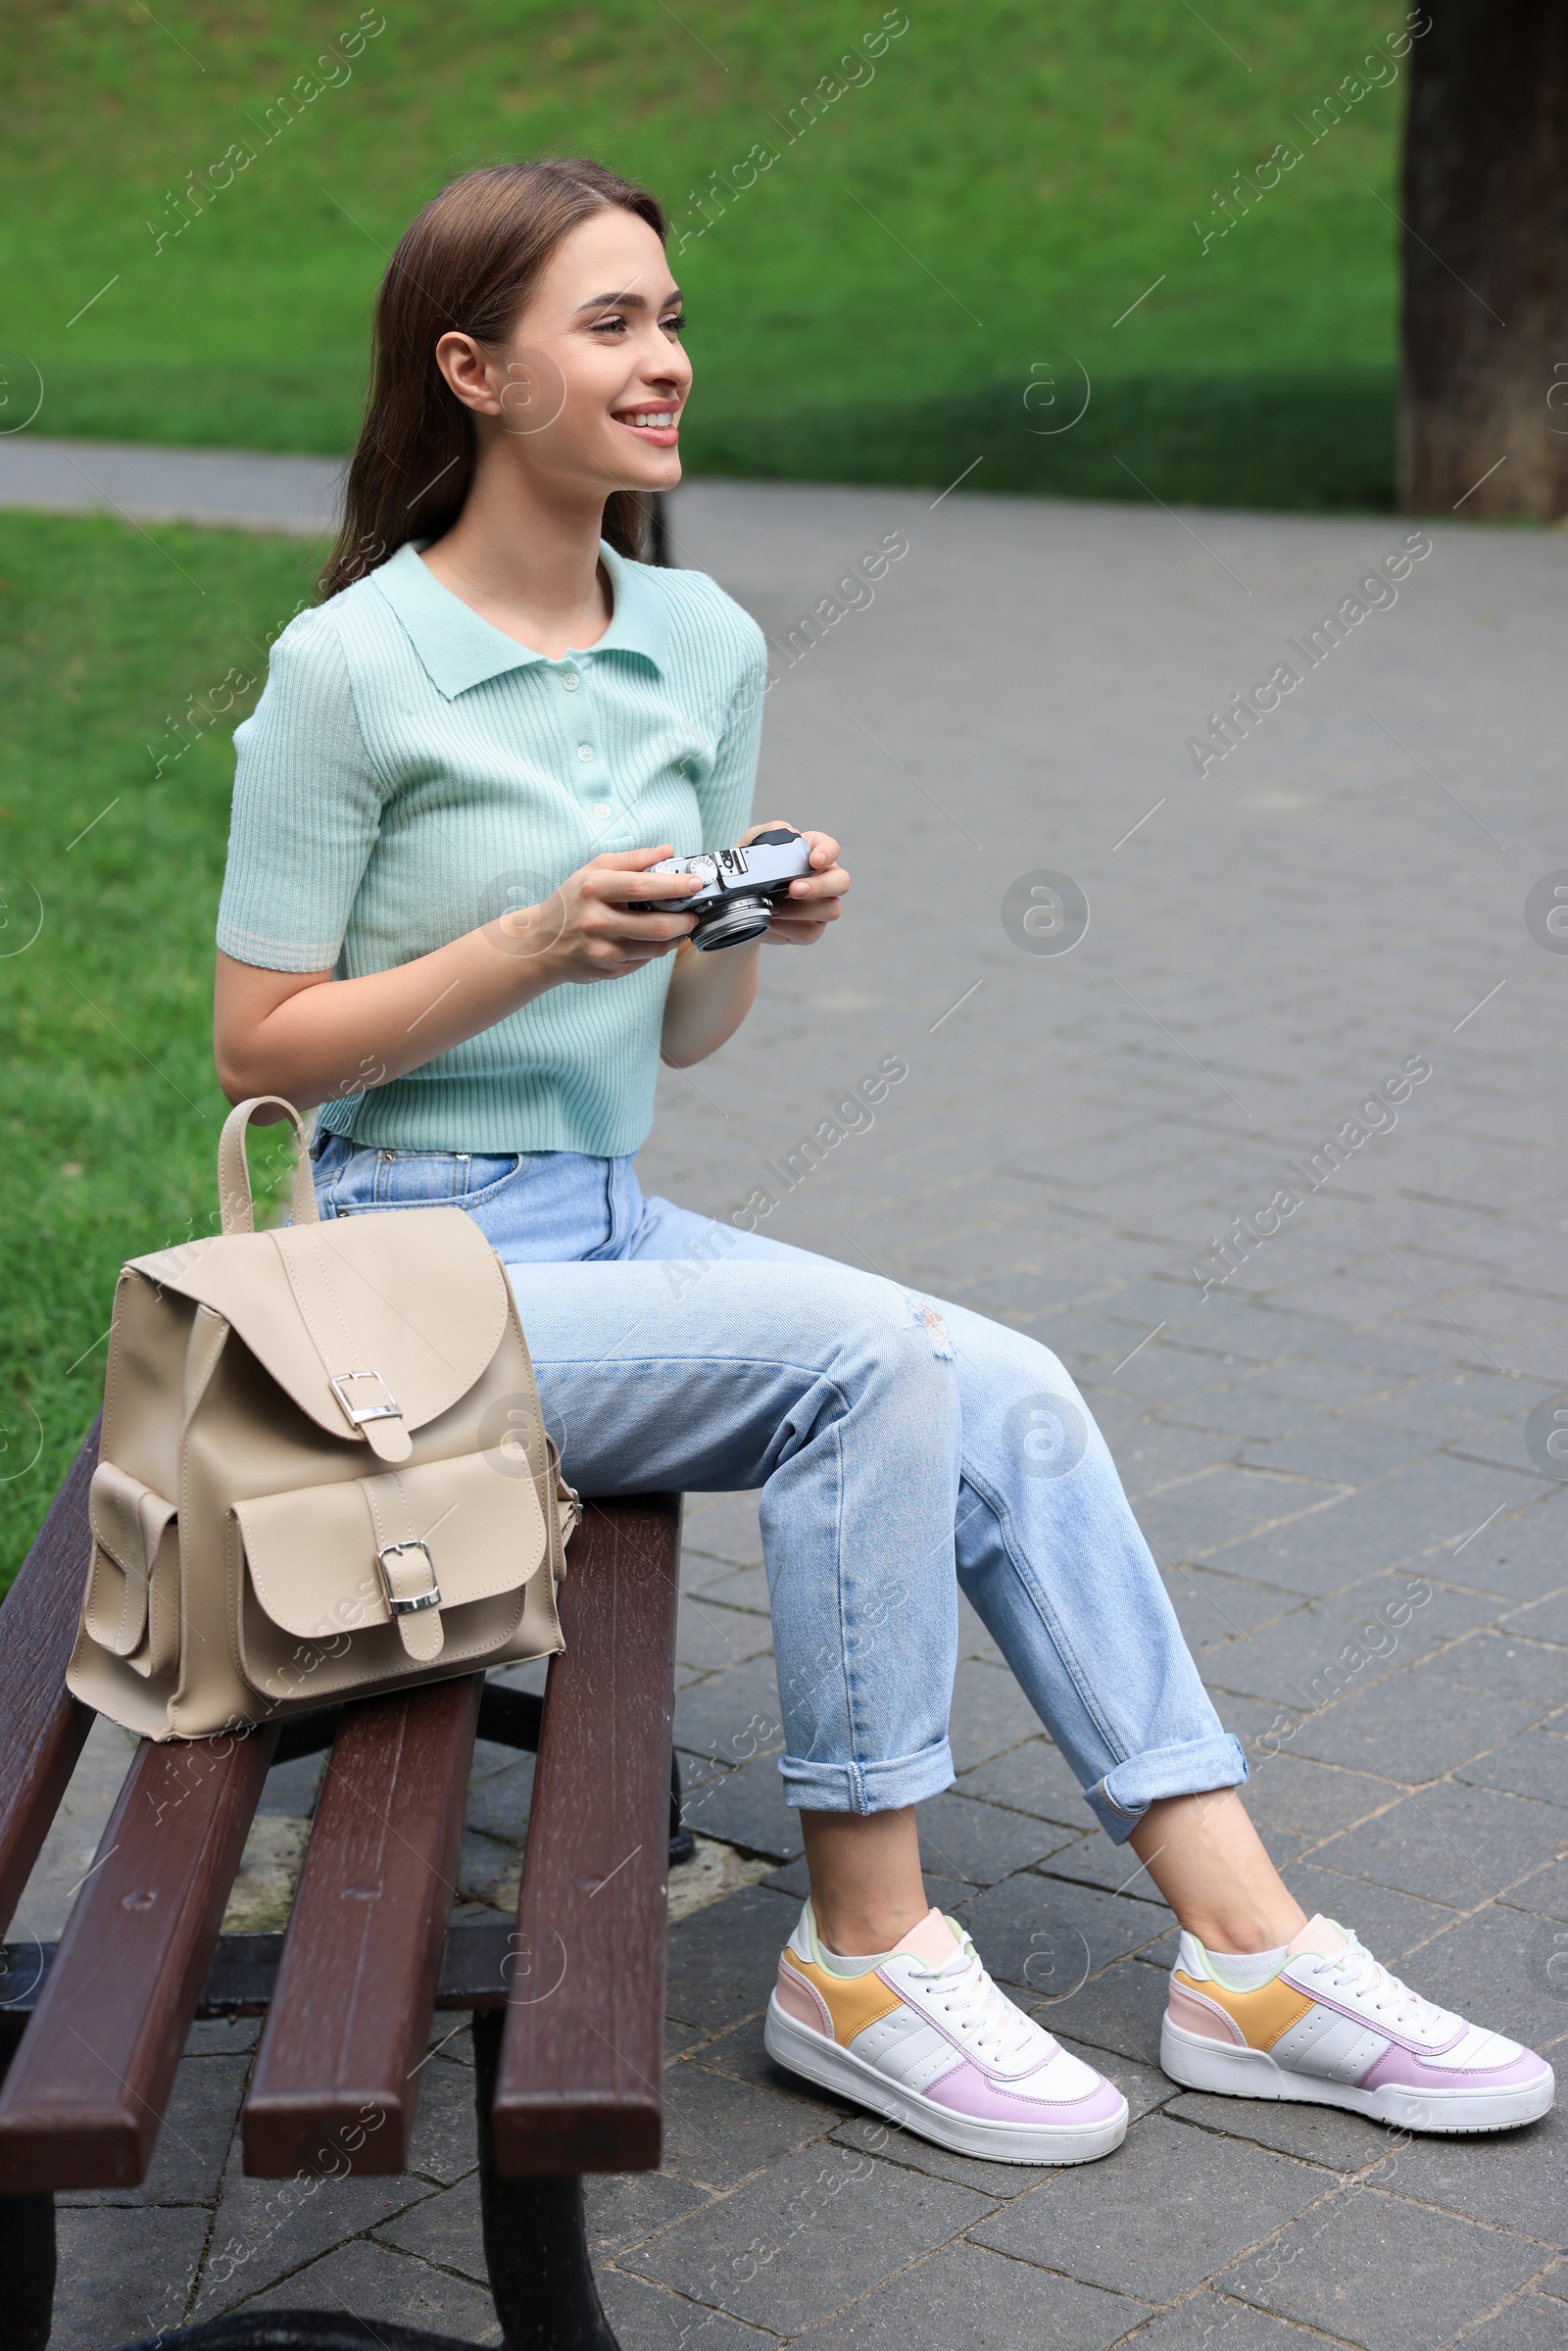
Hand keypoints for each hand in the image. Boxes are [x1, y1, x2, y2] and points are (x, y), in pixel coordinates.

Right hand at [490, 846, 698, 984]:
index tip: (697, 883)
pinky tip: (657, 939)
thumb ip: (632, 859)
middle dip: (684, 920)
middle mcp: (597, 921)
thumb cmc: (571, 902)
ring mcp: (602, 950)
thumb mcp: (593, 871)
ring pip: (655, 948)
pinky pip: (644, 960)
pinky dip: (657, 949)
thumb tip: (668, 851)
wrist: (541, 944)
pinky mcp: (608, 970)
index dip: (675, 886)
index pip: (643, 886)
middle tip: (694, 913)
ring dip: (675, 937)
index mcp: (594, 889)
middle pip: (656, 925)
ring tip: (682, 926)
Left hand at [744, 821, 848, 946]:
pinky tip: (771, 922)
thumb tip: (790, 832)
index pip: (831, 848)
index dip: (827, 853)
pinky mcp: (811, 928)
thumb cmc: (749, 873)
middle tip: (793, 889)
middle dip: (820, 886)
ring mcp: (820, 906)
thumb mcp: (750, 846)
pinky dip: (788, 928)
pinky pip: (809, 932)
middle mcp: (823, 879)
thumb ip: (768, 832)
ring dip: (800, 910)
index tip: (814, 860)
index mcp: (812, 854)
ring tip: (773, 908)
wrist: (737, 909)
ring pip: (830, 910)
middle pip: (841, 882)